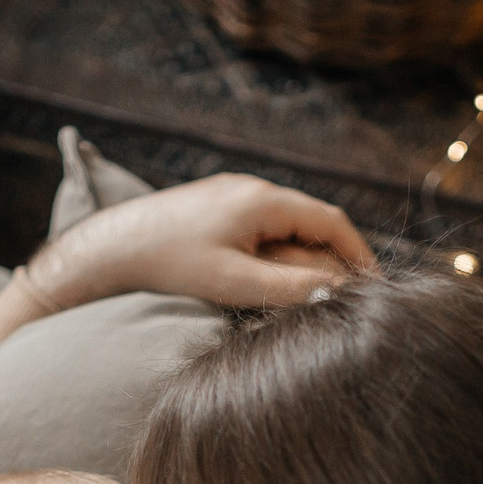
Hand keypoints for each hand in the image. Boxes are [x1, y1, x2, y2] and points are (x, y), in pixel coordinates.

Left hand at [28, 173, 375, 311]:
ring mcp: (232, 197)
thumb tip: (337, 292)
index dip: (358, 254)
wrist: (110, 248)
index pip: (331, 221)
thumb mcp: (233, 283)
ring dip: (306, 257)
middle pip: (312, 222)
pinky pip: (262, 230)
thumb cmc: (168, 263)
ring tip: (318, 292)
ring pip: (287, 227)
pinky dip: (278, 254)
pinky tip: (274, 281)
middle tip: (350, 294)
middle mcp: (251, 190)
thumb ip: (288, 289)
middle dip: (335, 257)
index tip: (372, 286)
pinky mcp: (215, 210)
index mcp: (262, 199)